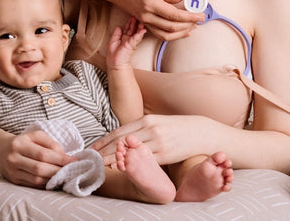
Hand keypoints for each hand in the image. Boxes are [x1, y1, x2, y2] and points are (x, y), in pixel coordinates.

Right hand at [0, 128, 76, 187]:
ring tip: (64, 175)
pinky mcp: (14, 181)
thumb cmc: (22, 141)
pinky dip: (45, 184)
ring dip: (53, 179)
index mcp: (19, 144)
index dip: (60, 159)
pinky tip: (54, 180)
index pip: (43, 154)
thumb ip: (50, 143)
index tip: (74, 161)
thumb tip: (63, 156)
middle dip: (58, 170)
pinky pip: (33, 185)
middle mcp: (13, 158)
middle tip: (71, 170)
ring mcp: (12, 172)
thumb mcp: (35, 135)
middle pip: (40, 168)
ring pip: (36, 179)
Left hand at [91, 114, 211, 166]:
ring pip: (130, 153)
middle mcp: (150, 129)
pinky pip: (145, 162)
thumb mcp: (157, 123)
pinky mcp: (166, 155)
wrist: (199, 132)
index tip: (91, 149)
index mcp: (146, 120)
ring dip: (114, 160)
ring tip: (101, 166)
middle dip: (104, 151)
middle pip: (120, 142)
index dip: (103, 141)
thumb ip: (140, 129)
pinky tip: (122, 169)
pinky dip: (132, 165)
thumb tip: (122, 137)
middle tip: (90, 159)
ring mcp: (158, 142)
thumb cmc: (176, 128)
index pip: (118, 132)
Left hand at [107, 17, 145, 68]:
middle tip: (138, 16)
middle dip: (135, 22)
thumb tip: (119, 26)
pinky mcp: (131, 45)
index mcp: (123, 37)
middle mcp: (128, 39)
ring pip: (136, 32)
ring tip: (142, 21)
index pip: (127, 28)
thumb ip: (116, 33)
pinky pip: (136, 38)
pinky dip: (140, 34)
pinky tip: (143, 30)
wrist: (115, 64)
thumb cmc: (113, 55)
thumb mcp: (112, 40)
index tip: (132, 17)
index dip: (129, 22)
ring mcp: (130, 42)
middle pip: (133, 29)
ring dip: (139, 27)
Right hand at [109, 0, 202, 40]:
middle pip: (172, 27)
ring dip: (181, 32)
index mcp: (151, 5)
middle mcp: (147, 16)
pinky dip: (171, 34)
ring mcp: (144, 21)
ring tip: (192, 26)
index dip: (190, 16)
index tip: (200, 15)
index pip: (175, 15)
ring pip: (166, 34)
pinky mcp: (143, 22)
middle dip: (189, 25)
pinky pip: (159, 33)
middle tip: (200, 19)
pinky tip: (179, 30)